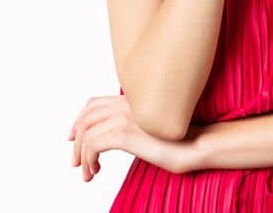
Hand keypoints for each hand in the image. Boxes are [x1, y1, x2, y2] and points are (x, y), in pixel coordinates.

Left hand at [68, 94, 198, 180]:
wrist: (198, 145)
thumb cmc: (184, 140)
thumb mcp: (154, 128)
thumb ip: (137, 124)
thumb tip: (119, 138)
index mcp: (134, 100)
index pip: (94, 104)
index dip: (79, 120)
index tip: (74, 139)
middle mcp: (127, 103)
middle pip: (86, 117)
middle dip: (76, 140)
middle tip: (76, 161)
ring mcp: (125, 116)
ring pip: (86, 133)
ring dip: (82, 155)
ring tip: (88, 172)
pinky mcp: (124, 132)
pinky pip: (92, 145)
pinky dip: (89, 160)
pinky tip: (96, 171)